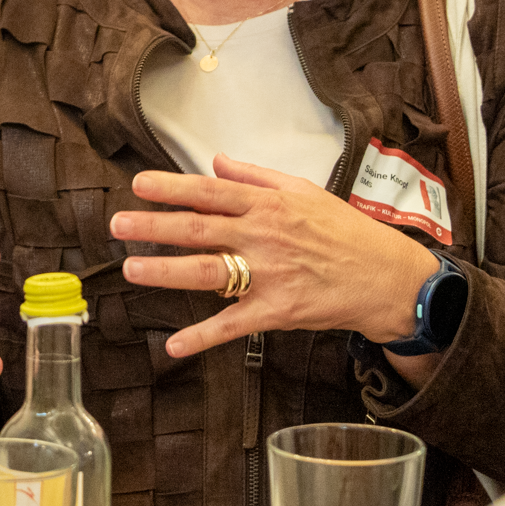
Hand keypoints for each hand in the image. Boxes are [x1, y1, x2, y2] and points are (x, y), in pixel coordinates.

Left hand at [112, 154, 440, 359]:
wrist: (388, 277)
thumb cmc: (346, 233)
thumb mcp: (304, 190)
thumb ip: (257, 176)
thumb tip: (217, 160)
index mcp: (269, 204)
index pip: (210, 191)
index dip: (172, 187)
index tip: (138, 184)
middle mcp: (264, 236)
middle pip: (200, 228)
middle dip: (154, 226)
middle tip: (116, 224)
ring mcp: (270, 275)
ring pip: (209, 272)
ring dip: (166, 272)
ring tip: (131, 269)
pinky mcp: (278, 311)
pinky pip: (233, 325)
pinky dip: (203, 337)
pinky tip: (173, 345)